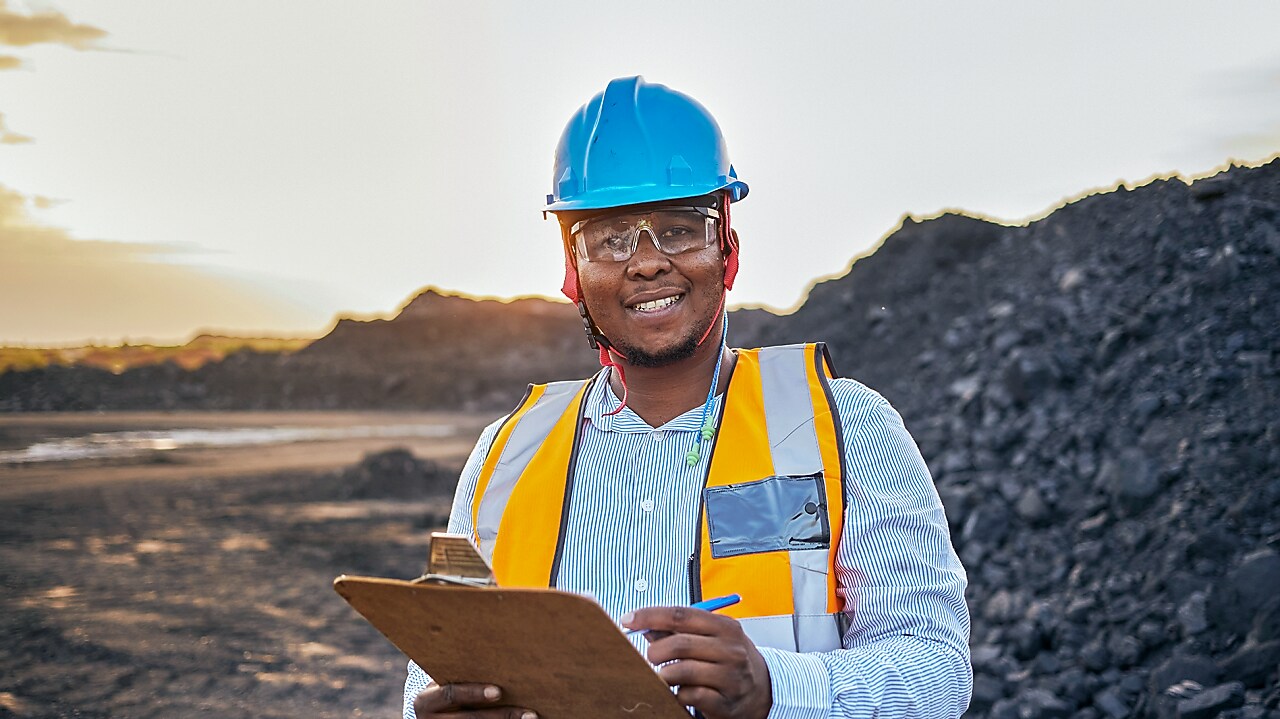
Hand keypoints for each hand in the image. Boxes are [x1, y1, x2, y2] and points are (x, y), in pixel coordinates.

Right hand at [412, 682, 535, 718]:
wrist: (424, 715)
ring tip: (531, 717)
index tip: (499, 691)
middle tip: (530, 714)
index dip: (474, 693)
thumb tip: (500, 653)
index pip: (451, 695)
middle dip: (503, 715)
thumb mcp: (442, 681)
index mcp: (426, 701)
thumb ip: (460, 673)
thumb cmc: (441, 687)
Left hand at [623, 606, 771, 718]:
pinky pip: (689, 695)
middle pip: (680, 643)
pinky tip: (679, 690)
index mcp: (725, 626)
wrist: (762, 691)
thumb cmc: (729, 660)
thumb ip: (680, 630)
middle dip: (655, 650)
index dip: (650, 616)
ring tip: (664, 675)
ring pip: (682, 670)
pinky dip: (677, 693)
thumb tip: (644, 627)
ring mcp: (730, 677)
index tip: (628, 620)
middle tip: (650, 656)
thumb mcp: (712, 638)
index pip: (681, 614)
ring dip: (664, 674)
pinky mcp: (725, 702)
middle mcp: (730, 649)